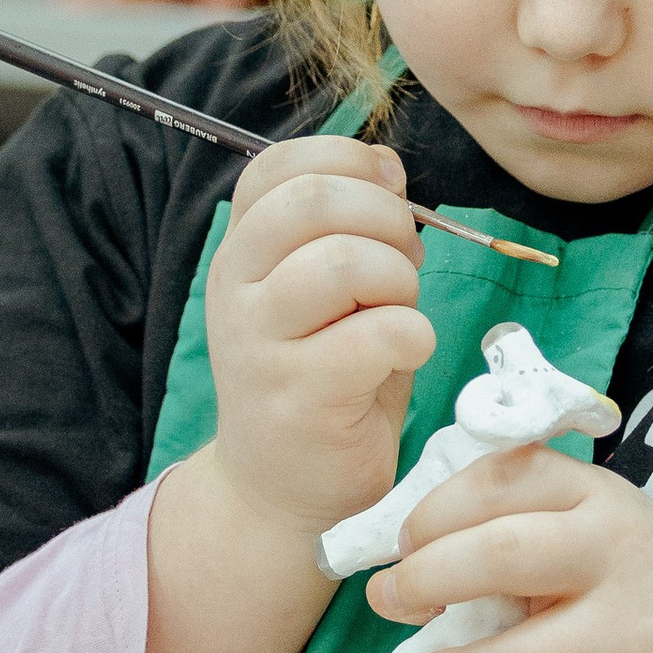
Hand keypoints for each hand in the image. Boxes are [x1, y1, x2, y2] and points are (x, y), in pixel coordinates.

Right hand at [201, 135, 432, 543]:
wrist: (278, 489)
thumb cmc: (322, 377)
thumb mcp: (326, 291)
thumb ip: (350, 226)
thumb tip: (388, 167)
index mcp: (242, 249)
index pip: (279, 165)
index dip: (350, 163)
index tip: (387, 198)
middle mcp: (236, 287)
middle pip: (314, 200)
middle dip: (386, 218)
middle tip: (402, 265)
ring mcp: (260, 342)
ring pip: (346, 261)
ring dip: (400, 280)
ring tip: (399, 315)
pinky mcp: (299, 395)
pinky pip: (380, 332)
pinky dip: (415, 335)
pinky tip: (405, 356)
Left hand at [366, 445, 652, 652]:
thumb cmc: (629, 578)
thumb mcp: (590, 520)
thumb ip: (513, 519)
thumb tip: (400, 554)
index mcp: (597, 497)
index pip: (500, 479)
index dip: (432, 512)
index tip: (404, 544)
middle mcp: (618, 556)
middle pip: (500, 555)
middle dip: (423, 580)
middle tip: (389, 601)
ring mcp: (632, 638)